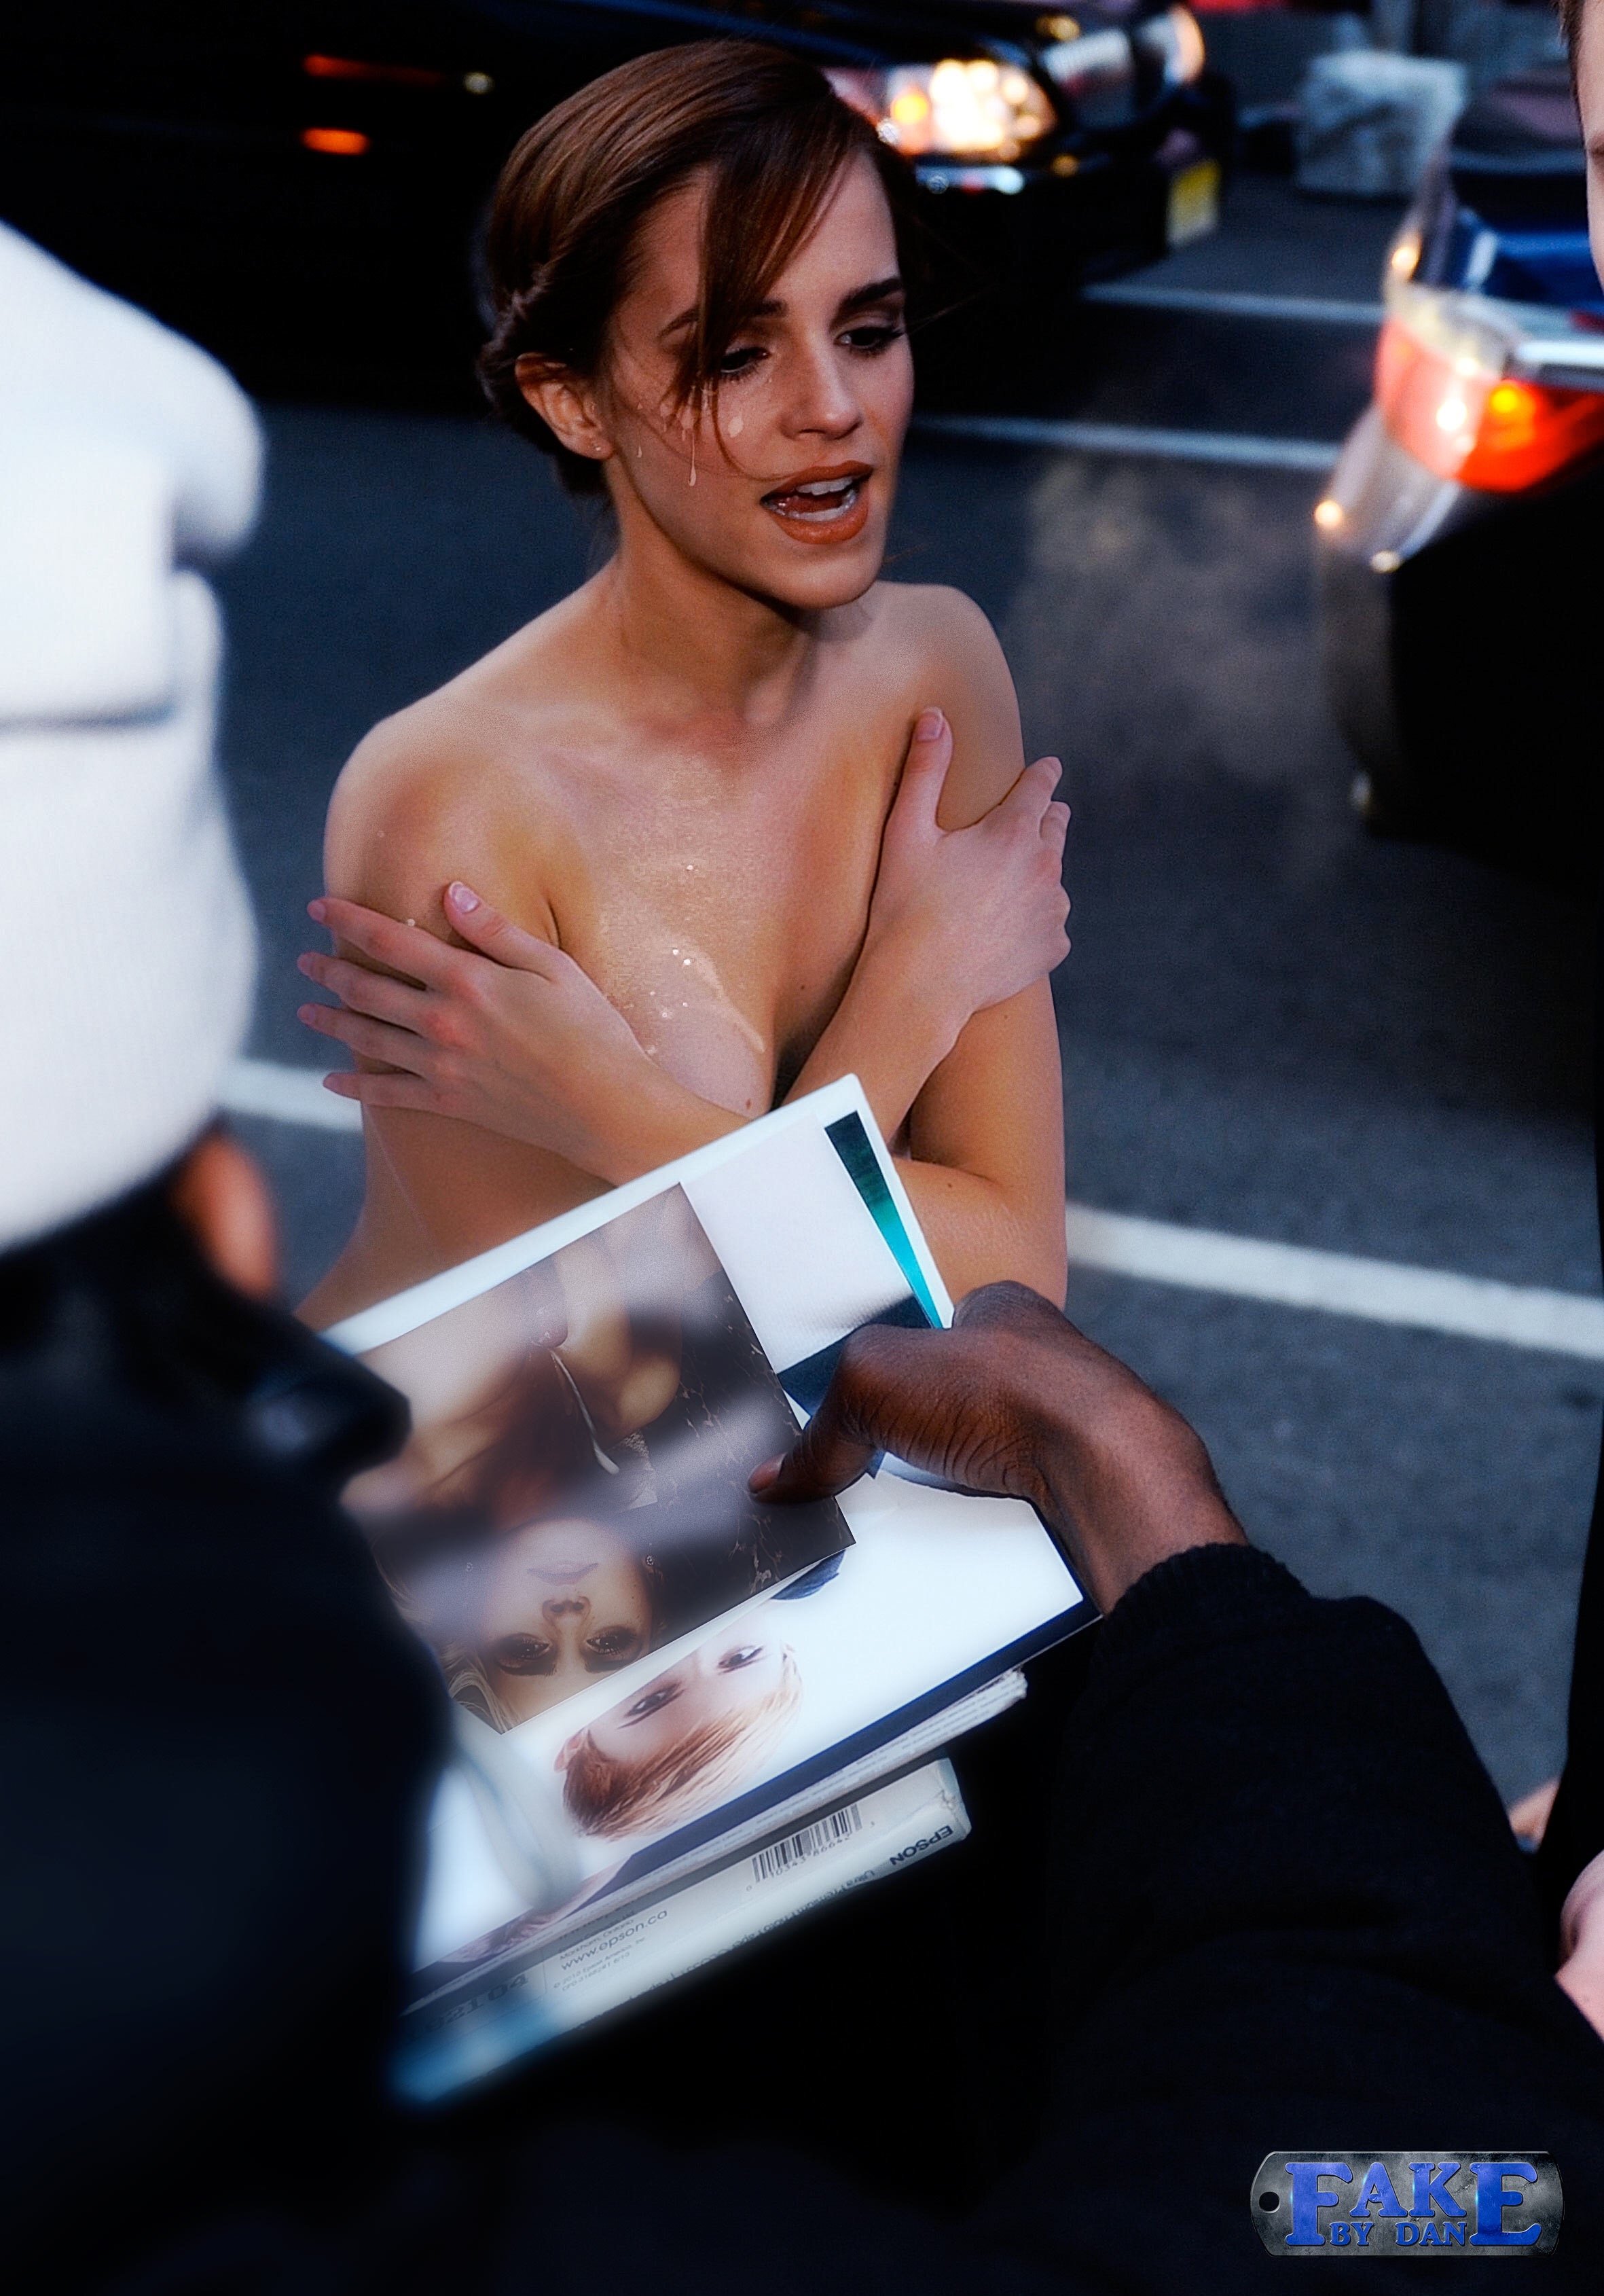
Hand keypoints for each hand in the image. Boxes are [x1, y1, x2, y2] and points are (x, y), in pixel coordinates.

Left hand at [297, 883, 658, 1177]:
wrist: (605, 1106)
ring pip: (369, 1038)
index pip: (391, 940)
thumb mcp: (553, 966)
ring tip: (305, 1010)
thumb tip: (451, 893)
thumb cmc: (592, 1030)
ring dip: (332, 1021)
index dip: (348, 920)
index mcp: (468, 979)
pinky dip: (355, 1085)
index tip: (319, 906)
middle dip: (330, 970)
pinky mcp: (448, 1102)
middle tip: (305, 960)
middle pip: (368, 989)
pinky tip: (330, 1079)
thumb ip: (496, 931)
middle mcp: (443, 1021)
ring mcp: (441, 1065)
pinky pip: (387, 1095)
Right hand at [750, 1283, 1243, 1613]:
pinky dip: (981, 1522)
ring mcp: (1071, 1421)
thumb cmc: (1002, 1390)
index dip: (886, 1369)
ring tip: (902, 1516)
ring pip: (985, 1458)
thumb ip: (822, 1429)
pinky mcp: (1083, 1481)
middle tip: (867, 1472)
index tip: (853, 1410)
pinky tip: (955, 1539)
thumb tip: (773, 1481)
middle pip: (952, 1402)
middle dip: (911, 1439)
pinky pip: (1015, 1503)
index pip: (928, 1331)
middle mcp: (1045, 1359)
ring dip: (945, 1488)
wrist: (1104, 1465)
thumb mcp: (874, 1380)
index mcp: (1004, 1309)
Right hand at [861, 709, 1070, 1032]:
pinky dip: (1035, 918)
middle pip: (1056, 826)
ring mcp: (1054, 909)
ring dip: (1037, 871)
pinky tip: (1006, 926)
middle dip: (1045, 818)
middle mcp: (1046, 866)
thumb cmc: (904, 907)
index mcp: (1014, 831)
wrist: (920, 987)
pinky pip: (1051, 921)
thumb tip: (935, 715)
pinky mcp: (1055, 947)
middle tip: (1031, 820)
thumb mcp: (906, 832)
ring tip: (1006, 883)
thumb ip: (925, 769)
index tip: (1048, 767)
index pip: (1041, 786)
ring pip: (1054, 875)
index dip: (1043, 773)